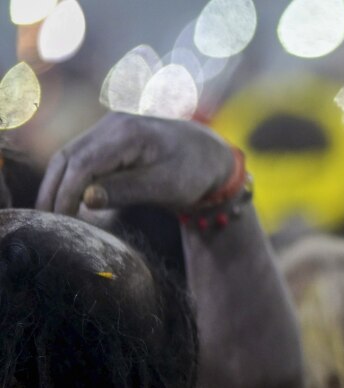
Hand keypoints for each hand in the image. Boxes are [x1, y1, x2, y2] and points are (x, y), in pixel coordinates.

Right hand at [37, 112, 232, 214]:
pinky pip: (81, 156)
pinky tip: (66, 200)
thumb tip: (86, 198)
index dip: (67, 192)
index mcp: (128, 133)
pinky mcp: (110, 137)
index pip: (83, 163)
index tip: (59, 219)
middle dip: (54, 188)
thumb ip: (127, 190)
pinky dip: (70, 177)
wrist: (211, 155)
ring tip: (51, 213)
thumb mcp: (167, 186)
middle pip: (69, 156)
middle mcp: (113, 124)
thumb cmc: (194, 172)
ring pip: (70, 155)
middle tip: (45, 220)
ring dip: (58, 183)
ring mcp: (109, 127)